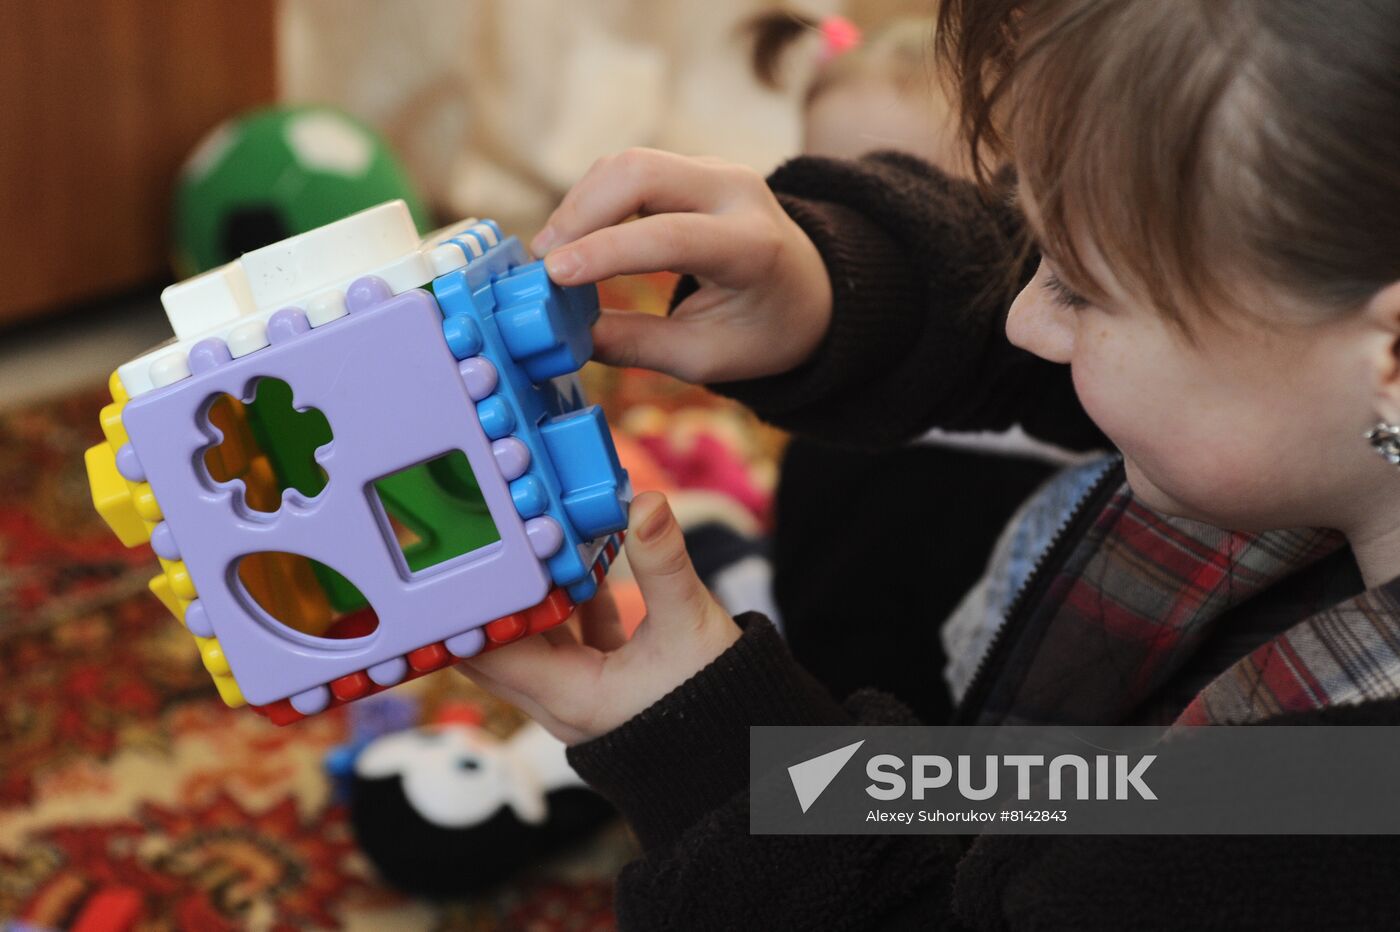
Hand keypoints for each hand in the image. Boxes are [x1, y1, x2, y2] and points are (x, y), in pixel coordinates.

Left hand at [457, 492, 741, 744]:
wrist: (749, 753)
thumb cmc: (719, 703)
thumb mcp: (692, 627)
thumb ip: (663, 564)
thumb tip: (645, 505)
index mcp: (571, 697)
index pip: (491, 654)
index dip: (470, 610)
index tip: (460, 558)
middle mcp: (562, 703)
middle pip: (498, 647)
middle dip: (492, 596)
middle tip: (479, 538)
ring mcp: (579, 694)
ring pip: (533, 641)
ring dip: (532, 595)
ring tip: (524, 540)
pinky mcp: (601, 683)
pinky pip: (568, 641)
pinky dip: (567, 604)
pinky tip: (578, 561)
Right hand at [532, 148, 832, 383]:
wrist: (811, 290)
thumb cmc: (761, 331)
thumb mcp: (706, 357)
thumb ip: (638, 346)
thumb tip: (567, 336)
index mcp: (752, 246)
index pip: (672, 236)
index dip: (606, 251)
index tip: (553, 275)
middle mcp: (737, 192)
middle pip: (641, 173)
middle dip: (580, 213)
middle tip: (543, 264)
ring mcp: (715, 170)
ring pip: (627, 163)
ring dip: (579, 205)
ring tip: (552, 257)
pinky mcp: (692, 167)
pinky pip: (631, 169)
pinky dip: (592, 200)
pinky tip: (573, 239)